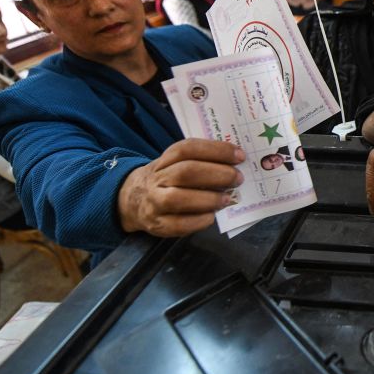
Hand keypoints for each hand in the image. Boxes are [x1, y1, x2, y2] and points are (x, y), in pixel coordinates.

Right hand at [117, 139, 244, 236]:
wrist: (133, 201)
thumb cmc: (167, 181)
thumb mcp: (175, 165)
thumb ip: (200, 162)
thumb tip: (235, 165)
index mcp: (164, 160)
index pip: (187, 148)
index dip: (215, 150)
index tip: (239, 155)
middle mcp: (157, 179)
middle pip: (185, 172)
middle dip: (216, 174)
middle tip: (237, 178)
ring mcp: (154, 203)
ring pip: (178, 198)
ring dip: (208, 198)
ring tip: (227, 199)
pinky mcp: (158, 225)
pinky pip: (178, 225)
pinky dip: (199, 220)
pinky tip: (212, 216)